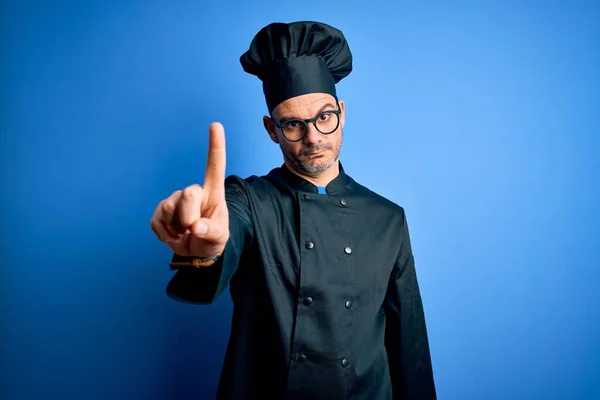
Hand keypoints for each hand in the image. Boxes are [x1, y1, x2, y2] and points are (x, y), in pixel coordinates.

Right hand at [150, 122, 228, 258]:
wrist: (195, 252)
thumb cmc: (212, 239)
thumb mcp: (219, 238)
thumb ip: (212, 232)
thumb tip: (197, 227)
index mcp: (212, 192)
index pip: (214, 167)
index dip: (215, 146)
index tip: (215, 125)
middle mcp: (193, 192)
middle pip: (187, 195)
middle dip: (189, 218)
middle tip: (194, 230)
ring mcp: (174, 200)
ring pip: (170, 209)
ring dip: (177, 228)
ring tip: (185, 233)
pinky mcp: (159, 212)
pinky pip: (157, 222)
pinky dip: (165, 235)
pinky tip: (174, 236)